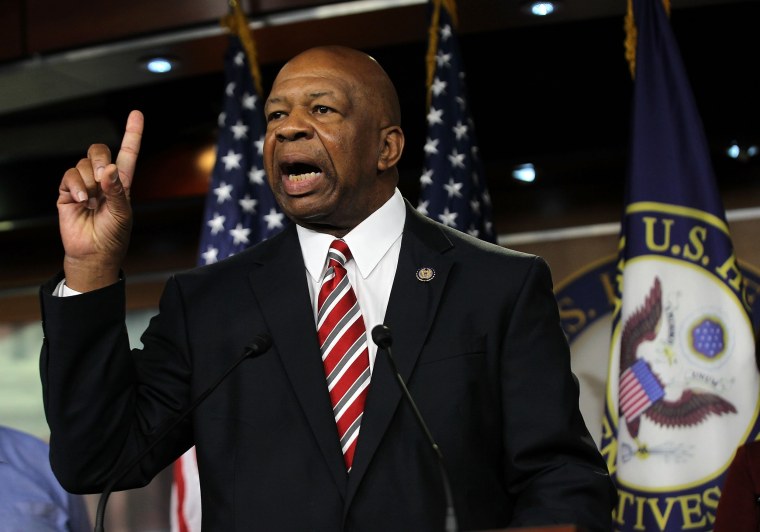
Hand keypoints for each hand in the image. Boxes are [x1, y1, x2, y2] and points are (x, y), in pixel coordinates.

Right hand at [57, 110, 143, 291]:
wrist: (94, 253)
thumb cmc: (113, 235)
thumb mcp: (123, 213)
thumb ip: (117, 190)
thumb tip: (108, 169)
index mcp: (121, 183)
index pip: (127, 153)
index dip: (132, 133)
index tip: (136, 113)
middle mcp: (102, 180)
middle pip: (98, 151)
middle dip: (99, 159)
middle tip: (102, 177)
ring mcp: (84, 185)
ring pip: (82, 164)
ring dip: (88, 181)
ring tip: (93, 201)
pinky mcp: (67, 192)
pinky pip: (69, 176)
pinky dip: (77, 186)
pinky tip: (83, 200)